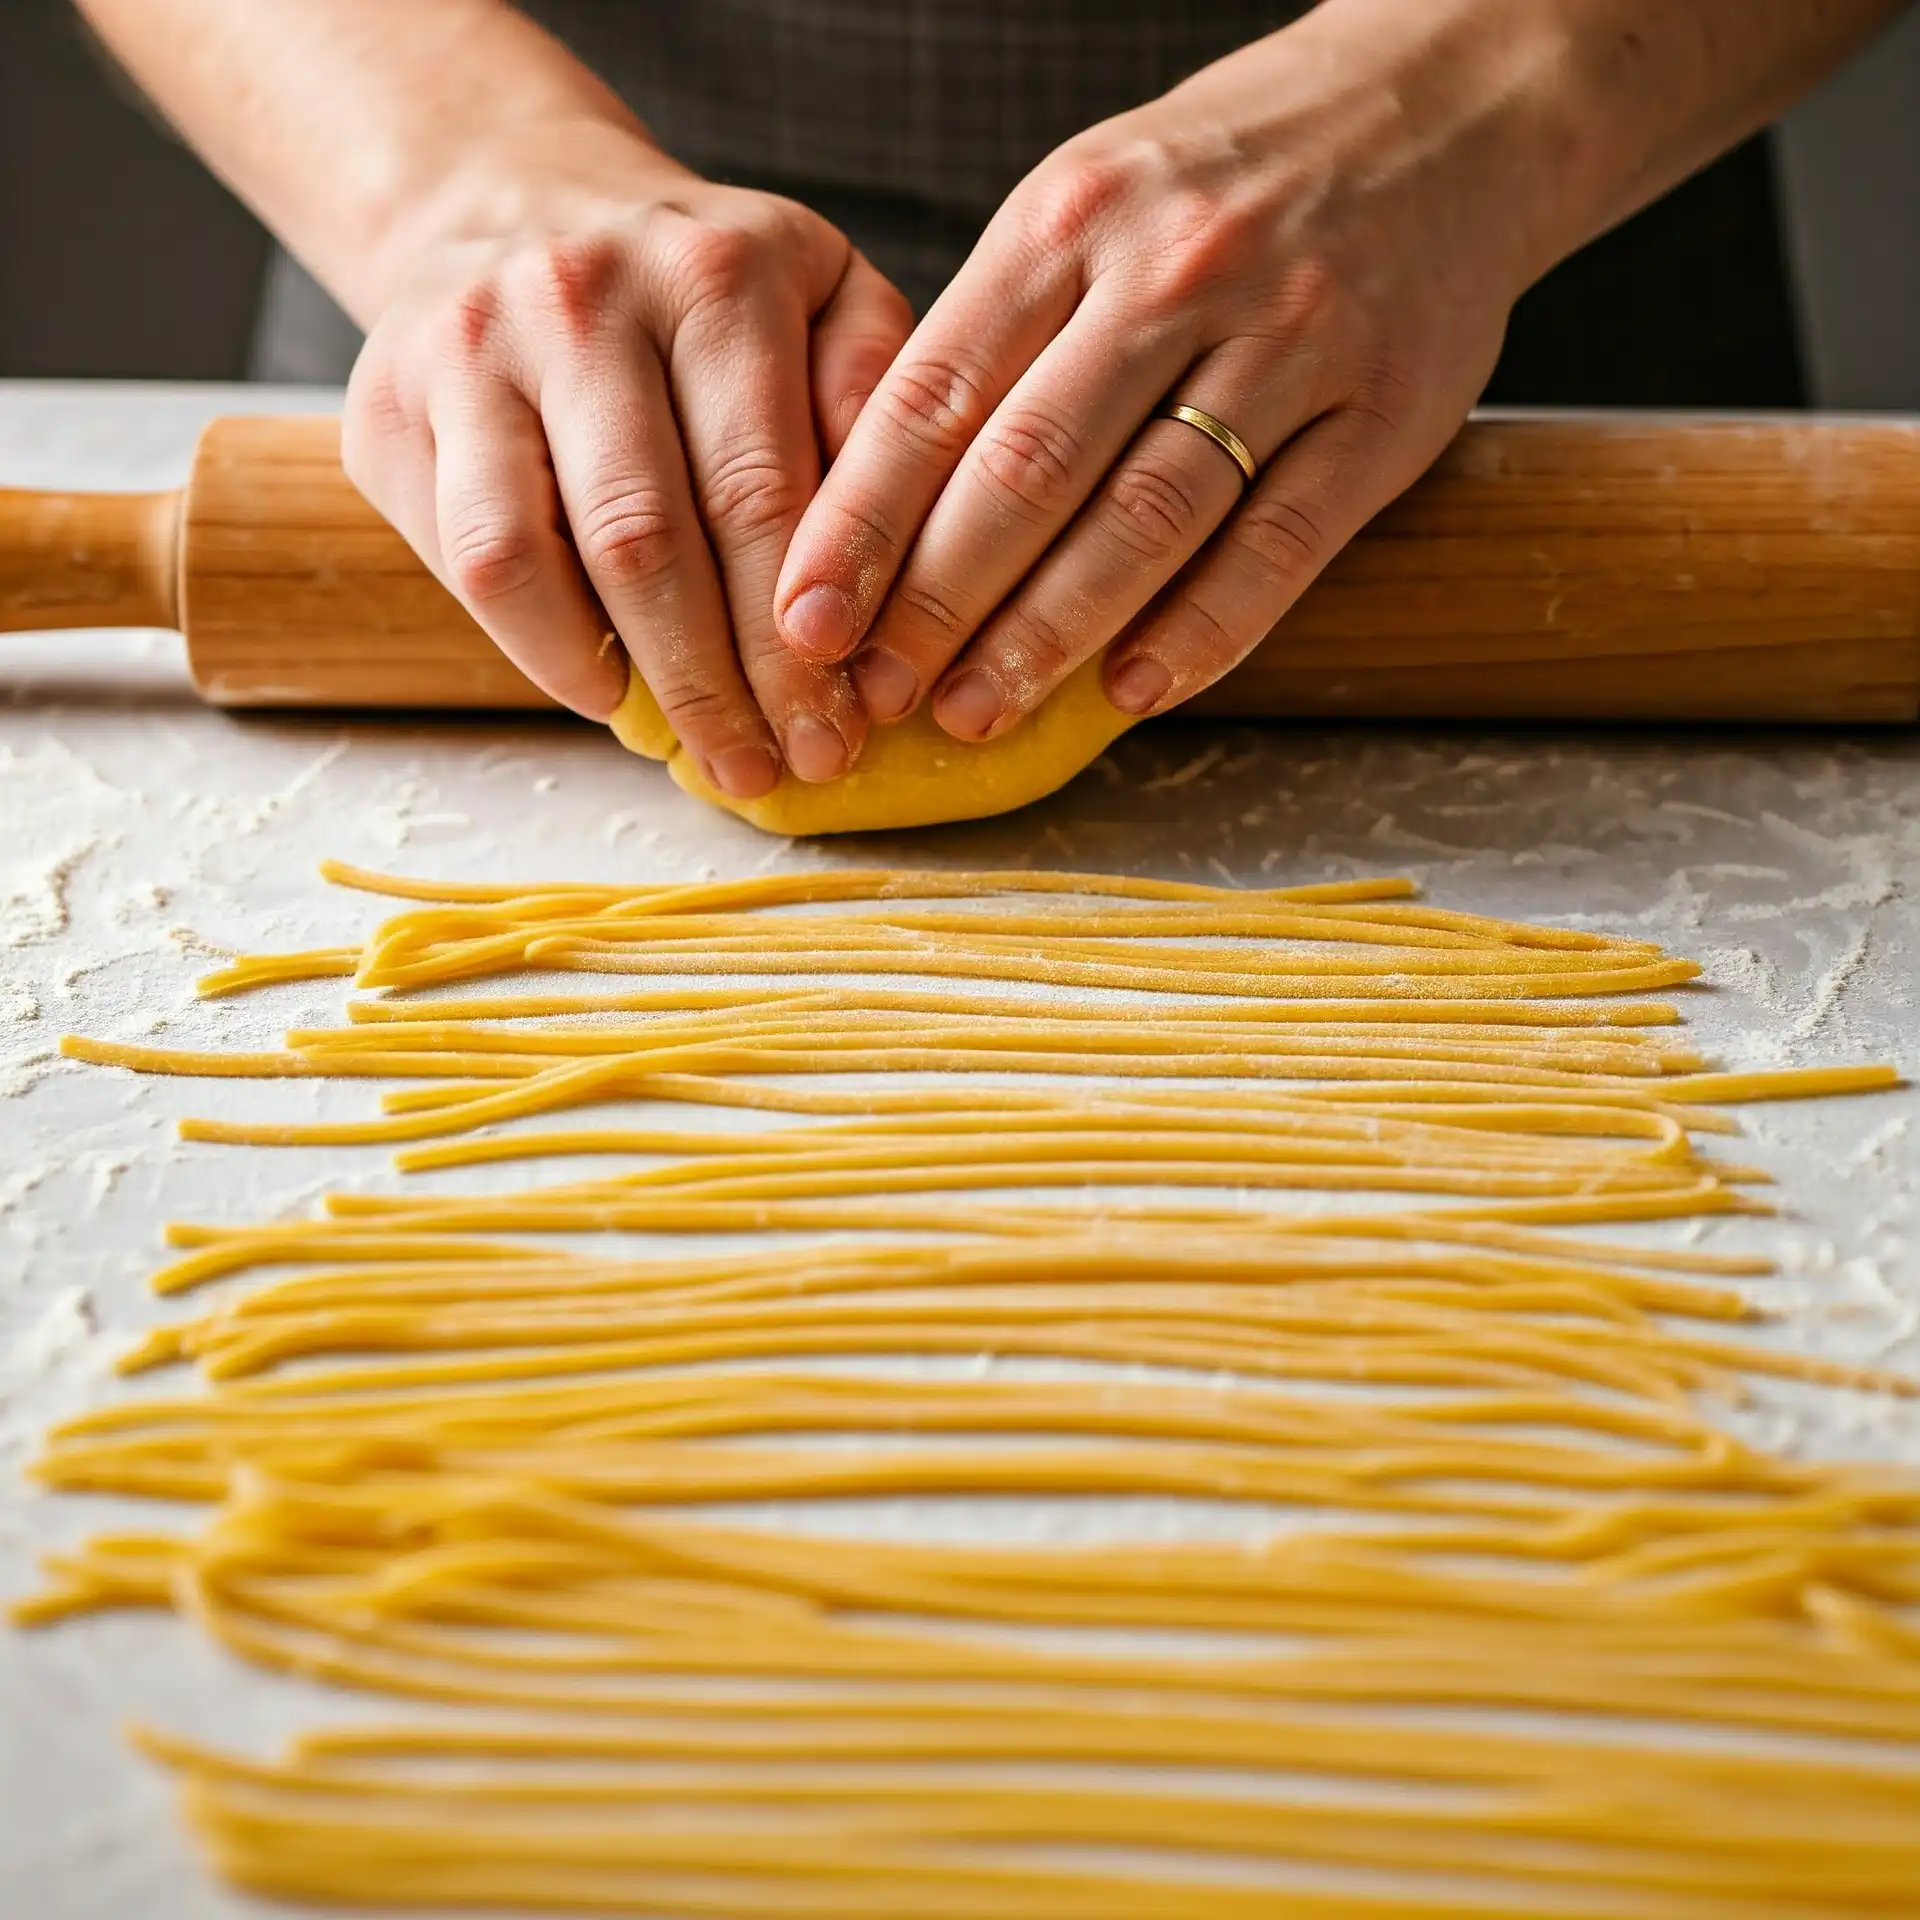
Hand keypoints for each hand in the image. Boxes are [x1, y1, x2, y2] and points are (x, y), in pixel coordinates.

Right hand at [343, 123, 912, 794]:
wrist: (512, 205)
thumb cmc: (697, 295)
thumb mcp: (819, 297)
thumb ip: (872, 401)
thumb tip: (896, 570)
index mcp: (716, 271)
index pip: (765, 488)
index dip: (804, 631)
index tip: (846, 724)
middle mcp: (583, 295)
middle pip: (658, 537)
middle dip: (733, 679)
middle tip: (785, 766)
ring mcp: (473, 348)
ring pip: (552, 558)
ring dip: (642, 681)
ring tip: (710, 755)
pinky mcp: (393, 408)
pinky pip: (473, 563)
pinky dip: (546, 652)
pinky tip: (610, 693)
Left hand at [772, 0, 1560, 740]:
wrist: (1440, 109)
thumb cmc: (1222, 183)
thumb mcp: (1084, 208)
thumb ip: (994, 341)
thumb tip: (880, 508)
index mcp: (1069, 221)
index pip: (935, 393)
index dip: (860, 524)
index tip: (804, 620)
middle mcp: (1173, 275)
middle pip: (1028, 468)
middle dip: (935, 600)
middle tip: (876, 692)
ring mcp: (1288, 343)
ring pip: (1145, 516)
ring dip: (1048, 634)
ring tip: (975, 713)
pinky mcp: (1384, 415)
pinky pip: (1278, 547)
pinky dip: (1200, 631)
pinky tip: (1132, 692)